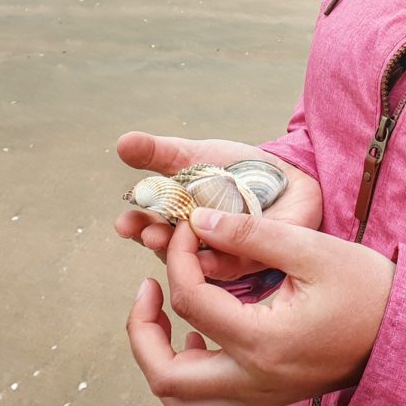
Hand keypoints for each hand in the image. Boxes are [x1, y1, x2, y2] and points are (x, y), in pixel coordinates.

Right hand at [114, 131, 321, 281]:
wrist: (284, 170)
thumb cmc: (234, 167)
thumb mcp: (193, 156)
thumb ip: (159, 153)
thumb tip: (122, 142)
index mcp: (179, 221)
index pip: (149, 227)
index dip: (135, 227)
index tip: (123, 224)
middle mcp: (199, 243)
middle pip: (171, 249)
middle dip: (157, 242)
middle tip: (148, 234)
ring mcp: (228, 253)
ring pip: (201, 260)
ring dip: (185, 254)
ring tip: (177, 242)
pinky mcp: (261, 256)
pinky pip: (240, 263)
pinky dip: (223, 260)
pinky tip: (208, 256)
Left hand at [127, 208, 394, 405]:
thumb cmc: (367, 289)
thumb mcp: (312, 249)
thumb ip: (251, 233)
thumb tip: (199, 219)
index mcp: (263, 340)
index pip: (191, 301)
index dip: (177, 256)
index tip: (189, 227)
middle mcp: (254, 378)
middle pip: (165, 376)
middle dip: (141, 328)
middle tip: (149, 285)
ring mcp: (259, 395)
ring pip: (181, 402)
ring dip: (158, 359)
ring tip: (167, 311)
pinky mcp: (267, 395)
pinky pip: (207, 403)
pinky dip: (186, 374)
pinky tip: (199, 333)